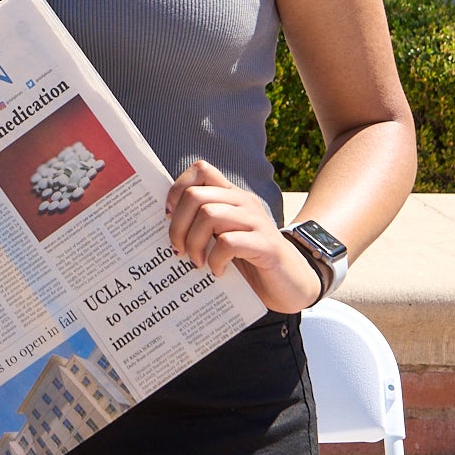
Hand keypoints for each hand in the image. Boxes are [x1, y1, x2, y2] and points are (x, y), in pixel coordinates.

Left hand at [165, 159, 320, 313]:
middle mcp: (244, 202)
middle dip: (178, 224)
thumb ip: (202, 226)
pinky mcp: (266, 244)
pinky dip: (215, 259)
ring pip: (209, 214)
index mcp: (232, 197)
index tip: (168, 216)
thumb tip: (163, 224)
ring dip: (194, 242)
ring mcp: (257, 222)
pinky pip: (228, 242)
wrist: (290, 285)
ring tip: (196, 262)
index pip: (200, 170)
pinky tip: (217, 271)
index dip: (177, 189)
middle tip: (178, 249)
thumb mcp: (222, 238)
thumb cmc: (249, 262)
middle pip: (196, 195)